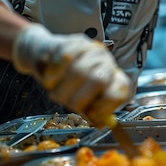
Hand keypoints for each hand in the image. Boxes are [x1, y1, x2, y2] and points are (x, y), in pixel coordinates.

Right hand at [12, 23, 130, 127]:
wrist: (45, 56)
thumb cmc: (65, 82)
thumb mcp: (80, 101)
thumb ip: (92, 112)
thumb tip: (102, 123)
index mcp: (112, 79)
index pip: (119, 91)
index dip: (106, 105)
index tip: (92, 114)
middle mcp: (106, 62)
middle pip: (97, 80)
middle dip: (77, 97)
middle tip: (66, 102)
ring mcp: (92, 50)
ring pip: (79, 71)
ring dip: (62, 85)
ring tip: (55, 88)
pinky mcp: (75, 42)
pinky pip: (66, 58)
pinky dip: (55, 72)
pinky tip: (52, 76)